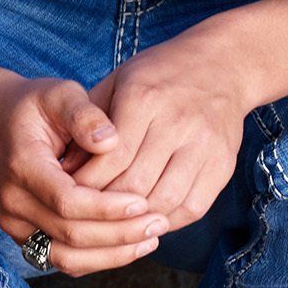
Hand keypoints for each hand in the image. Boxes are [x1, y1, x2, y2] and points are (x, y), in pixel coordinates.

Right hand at [0, 73, 169, 274]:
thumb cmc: (34, 105)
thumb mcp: (58, 94)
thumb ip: (83, 114)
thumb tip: (111, 142)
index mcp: (21, 167)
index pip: (66, 201)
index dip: (106, 207)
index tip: (142, 202)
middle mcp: (12, 203)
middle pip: (69, 235)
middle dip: (118, 234)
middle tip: (159, 223)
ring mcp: (15, 224)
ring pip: (66, 258)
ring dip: (111, 255)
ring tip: (151, 239)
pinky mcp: (26, 236)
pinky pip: (63, 258)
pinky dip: (98, 258)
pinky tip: (130, 245)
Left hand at [64, 22, 253, 233]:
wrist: (222, 65)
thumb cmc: (159, 76)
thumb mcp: (118, 81)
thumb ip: (89, 122)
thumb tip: (64, 170)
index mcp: (145, 98)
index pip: (112, 158)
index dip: (87, 184)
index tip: (70, 194)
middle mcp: (178, 121)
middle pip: (135, 184)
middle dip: (106, 206)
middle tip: (88, 215)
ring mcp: (205, 144)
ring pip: (163, 201)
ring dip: (136, 220)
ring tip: (116, 222)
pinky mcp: (223, 163)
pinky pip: (192, 207)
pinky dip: (166, 221)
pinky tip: (148, 218)